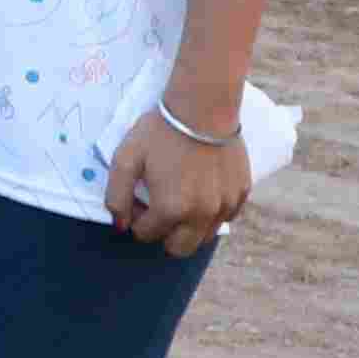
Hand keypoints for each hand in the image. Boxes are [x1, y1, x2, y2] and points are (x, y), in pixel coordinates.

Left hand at [105, 107, 251, 258]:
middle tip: (158, 205)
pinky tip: (201, 188)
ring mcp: (225, 206)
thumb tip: (120, 225)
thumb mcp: (125, 160)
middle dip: (163, 234)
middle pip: (178, 249)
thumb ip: (117, 197)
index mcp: (171, 209)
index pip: (145, 235)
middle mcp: (201, 215)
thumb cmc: (160, 132)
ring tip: (179, 196)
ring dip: (188, 226)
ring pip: (203, 237)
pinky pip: (224, 218)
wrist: (204, 108)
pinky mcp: (241, 194)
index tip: (138, 197)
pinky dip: (210, 212)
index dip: (136, 218)